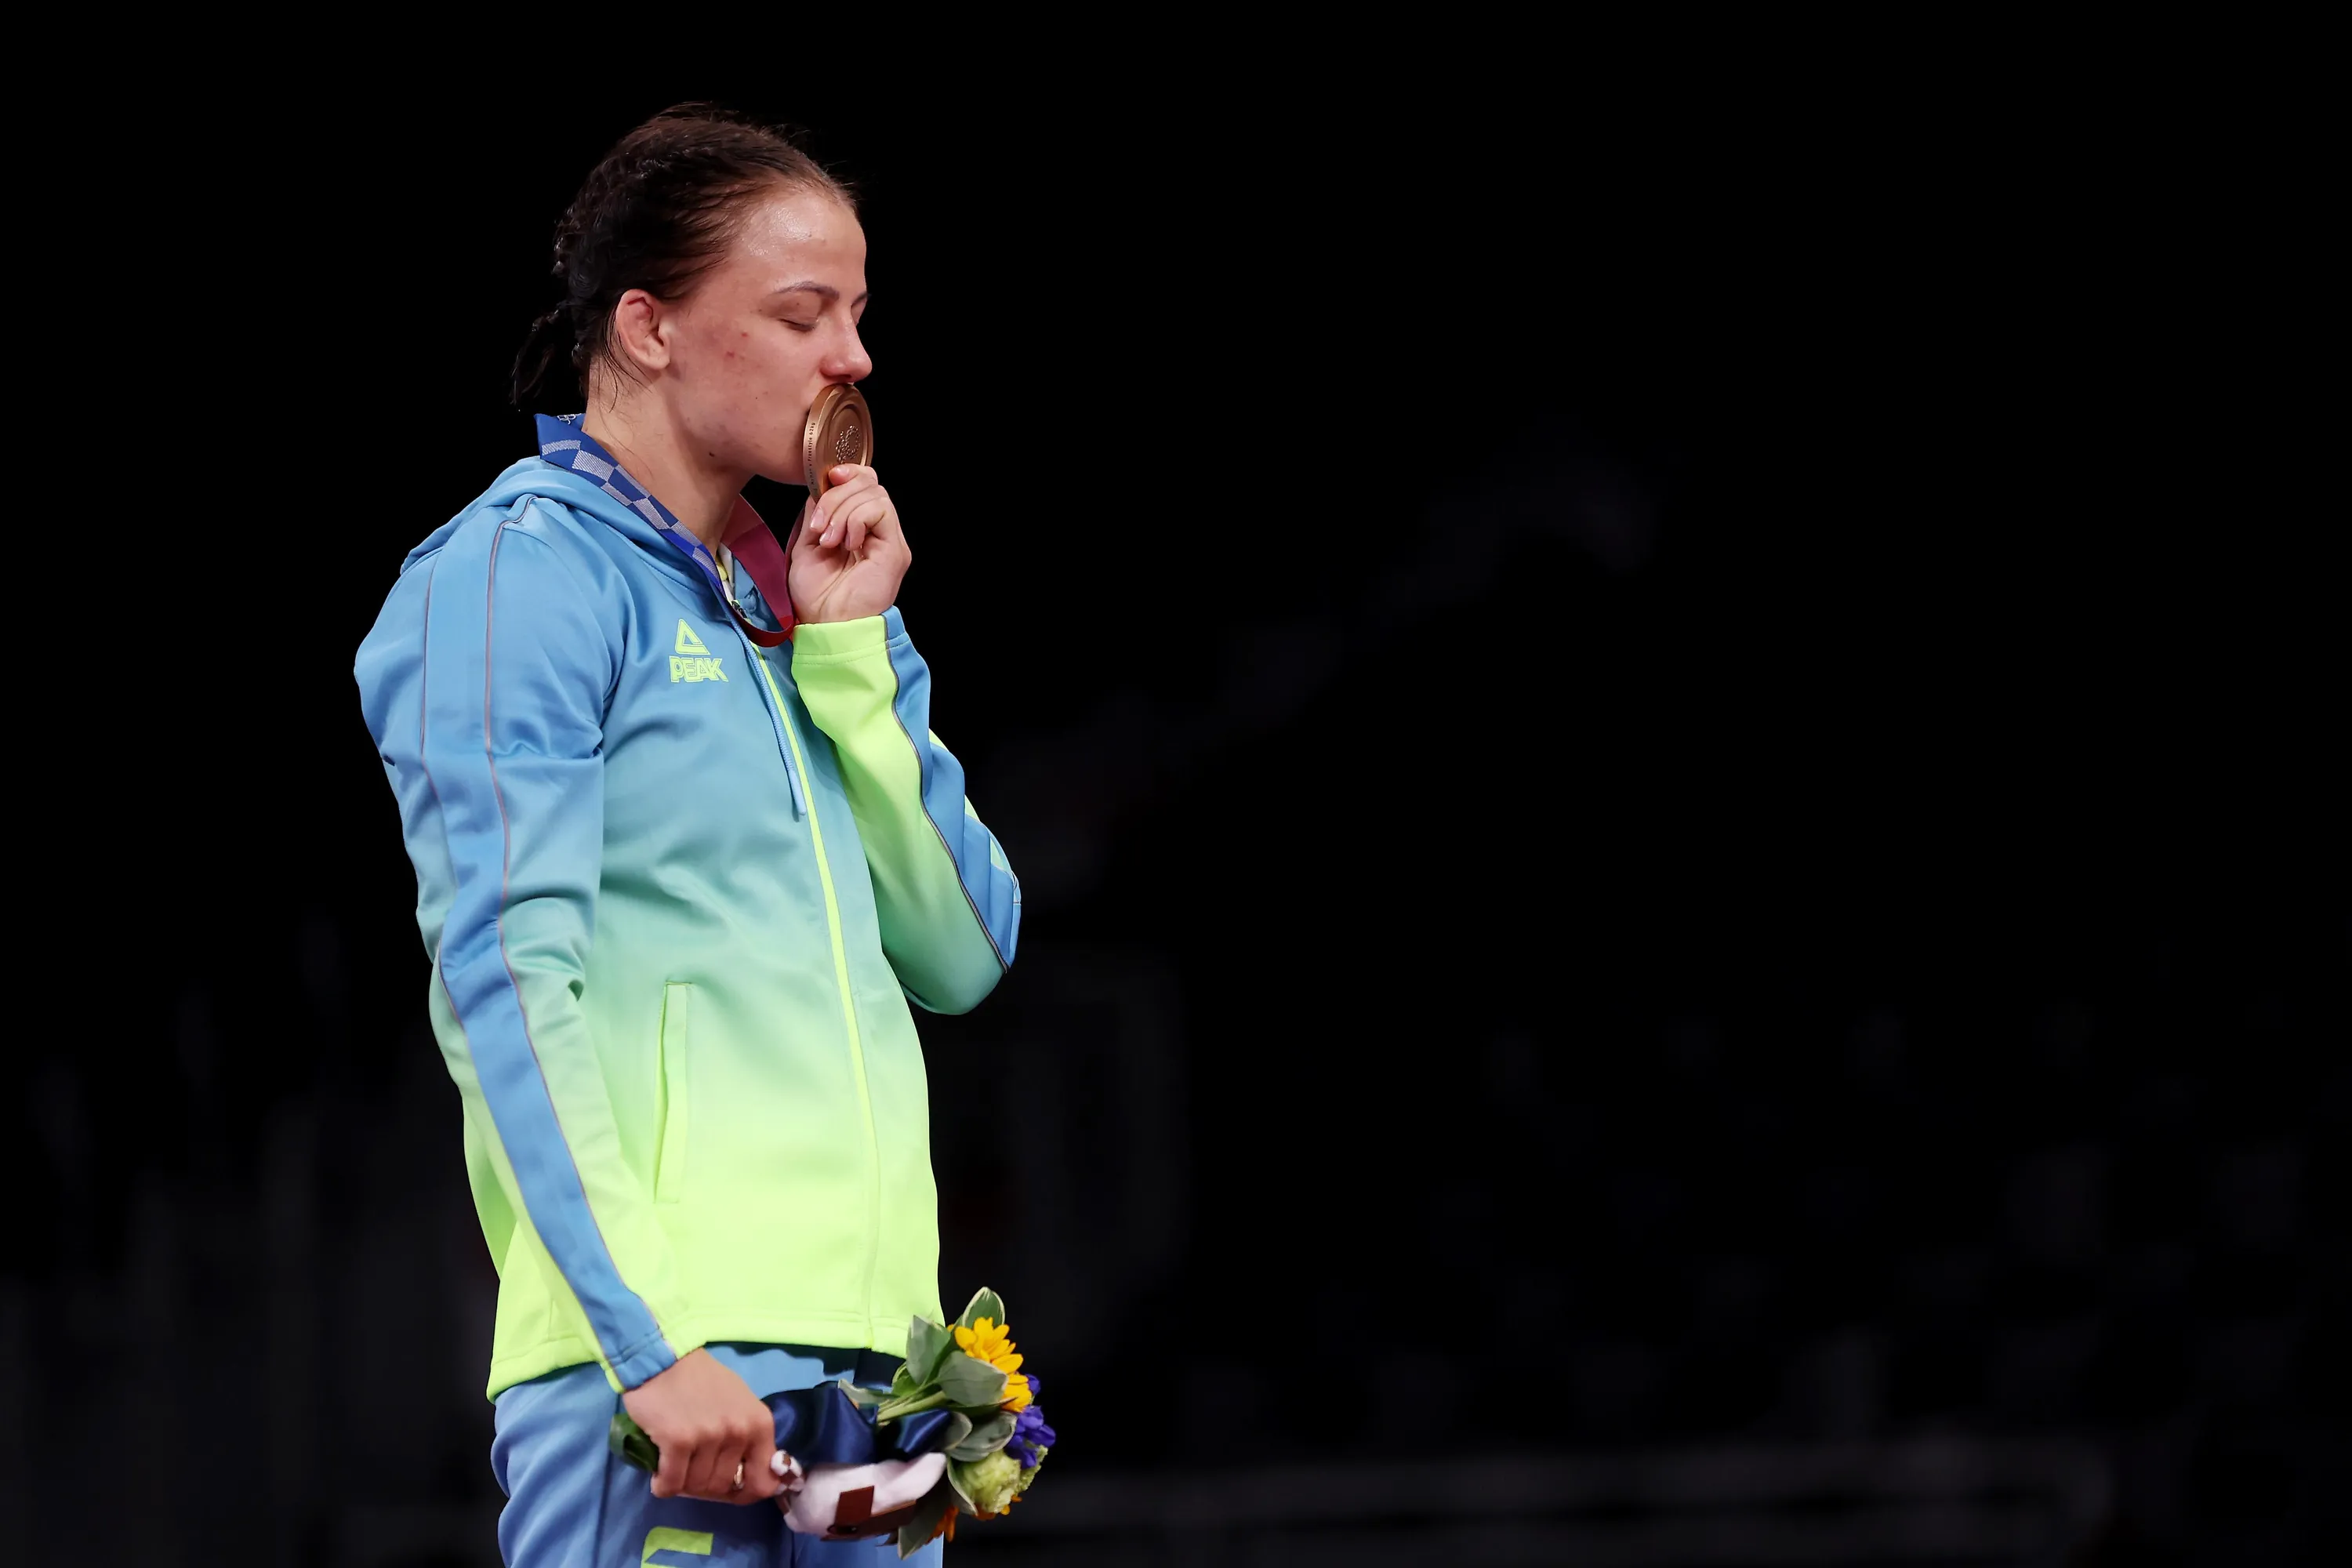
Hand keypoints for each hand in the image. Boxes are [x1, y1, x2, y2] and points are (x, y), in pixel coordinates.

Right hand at [620, 1348, 781, 1504]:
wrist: (664, 1357)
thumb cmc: (701, 1381)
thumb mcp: (739, 1403)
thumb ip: (748, 1437)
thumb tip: (752, 1476)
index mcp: (760, 1424)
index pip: (763, 1483)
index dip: (743, 1493)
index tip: (726, 1490)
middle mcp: (739, 1431)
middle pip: (722, 1487)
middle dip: (703, 1486)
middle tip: (690, 1470)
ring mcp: (709, 1436)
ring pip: (696, 1487)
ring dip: (681, 1484)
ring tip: (674, 1466)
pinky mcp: (678, 1440)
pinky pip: (671, 1484)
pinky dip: (662, 1485)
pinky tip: (659, 1475)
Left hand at [789, 464, 910, 623]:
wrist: (826, 626)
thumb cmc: (817, 595)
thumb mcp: (807, 544)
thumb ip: (817, 513)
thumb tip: (821, 485)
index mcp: (860, 527)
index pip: (865, 482)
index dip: (846, 474)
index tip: (824, 482)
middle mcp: (879, 531)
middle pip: (870, 482)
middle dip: (836, 495)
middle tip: (819, 527)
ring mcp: (890, 540)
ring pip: (874, 493)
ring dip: (842, 511)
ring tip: (829, 540)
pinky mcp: (895, 549)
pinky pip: (880, 511)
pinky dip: (856, 519)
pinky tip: (846, 544)